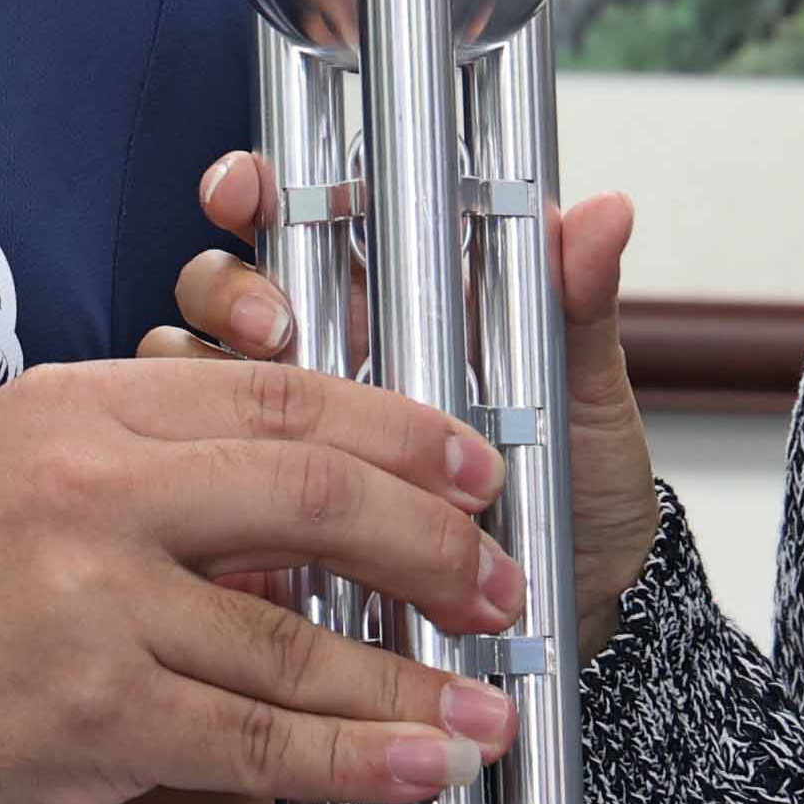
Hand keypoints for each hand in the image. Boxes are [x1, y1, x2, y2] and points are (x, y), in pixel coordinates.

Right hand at [0, 356, 528, 803]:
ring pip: (302, 637)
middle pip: (320, 491)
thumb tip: (300, 503)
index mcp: (79, 406)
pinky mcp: (89, 717)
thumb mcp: (17, 477)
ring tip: (487, 703)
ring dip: (418, 678)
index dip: (404, 430)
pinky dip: (356, 759)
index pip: (282, 394)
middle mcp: (91, 489)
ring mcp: (91, 604)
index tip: (472, 470)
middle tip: (502, 582)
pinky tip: (416, 766)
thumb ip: (151, 472)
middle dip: (440, 543)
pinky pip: (259, 742)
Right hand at [158, 152, 667, 660]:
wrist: (584, 610)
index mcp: (389, 309)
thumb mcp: (584, 396)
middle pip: (221, 298)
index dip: (255, 195)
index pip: (294, 224)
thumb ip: (581, 302)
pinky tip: (247, 506)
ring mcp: (288, 448)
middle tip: (270, 325)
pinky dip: (212, 499)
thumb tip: (605, 213)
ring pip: (198, 392)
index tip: (246, 193)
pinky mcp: (272, 529)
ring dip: (211, 389)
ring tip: (268, 417)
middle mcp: (326, 368)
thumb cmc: (580, 487)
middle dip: (225, 293)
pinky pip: (213, 502)